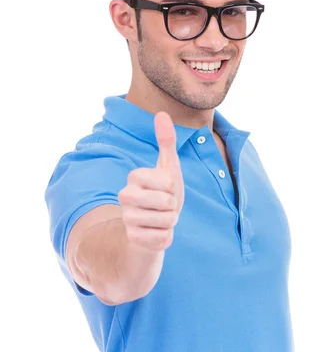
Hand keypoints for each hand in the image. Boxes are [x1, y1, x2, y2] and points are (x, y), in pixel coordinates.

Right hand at [118, 112, 184, 252]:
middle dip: (173, 206)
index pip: (166, 182)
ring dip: (171, 222)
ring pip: (166, 221)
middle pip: (166, 202)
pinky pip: (163, 238)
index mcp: (134, 177)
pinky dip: (166, 237)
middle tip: (165, 205)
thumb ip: (166, 141)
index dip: (173, 187)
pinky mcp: (133, 238)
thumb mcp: (168, 167)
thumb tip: (161, 113)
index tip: (165, 189)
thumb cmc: (163, 193)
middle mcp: (125, 196)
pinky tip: (157, 232)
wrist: (153, 225)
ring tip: (162, 218)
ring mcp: (127, 218)